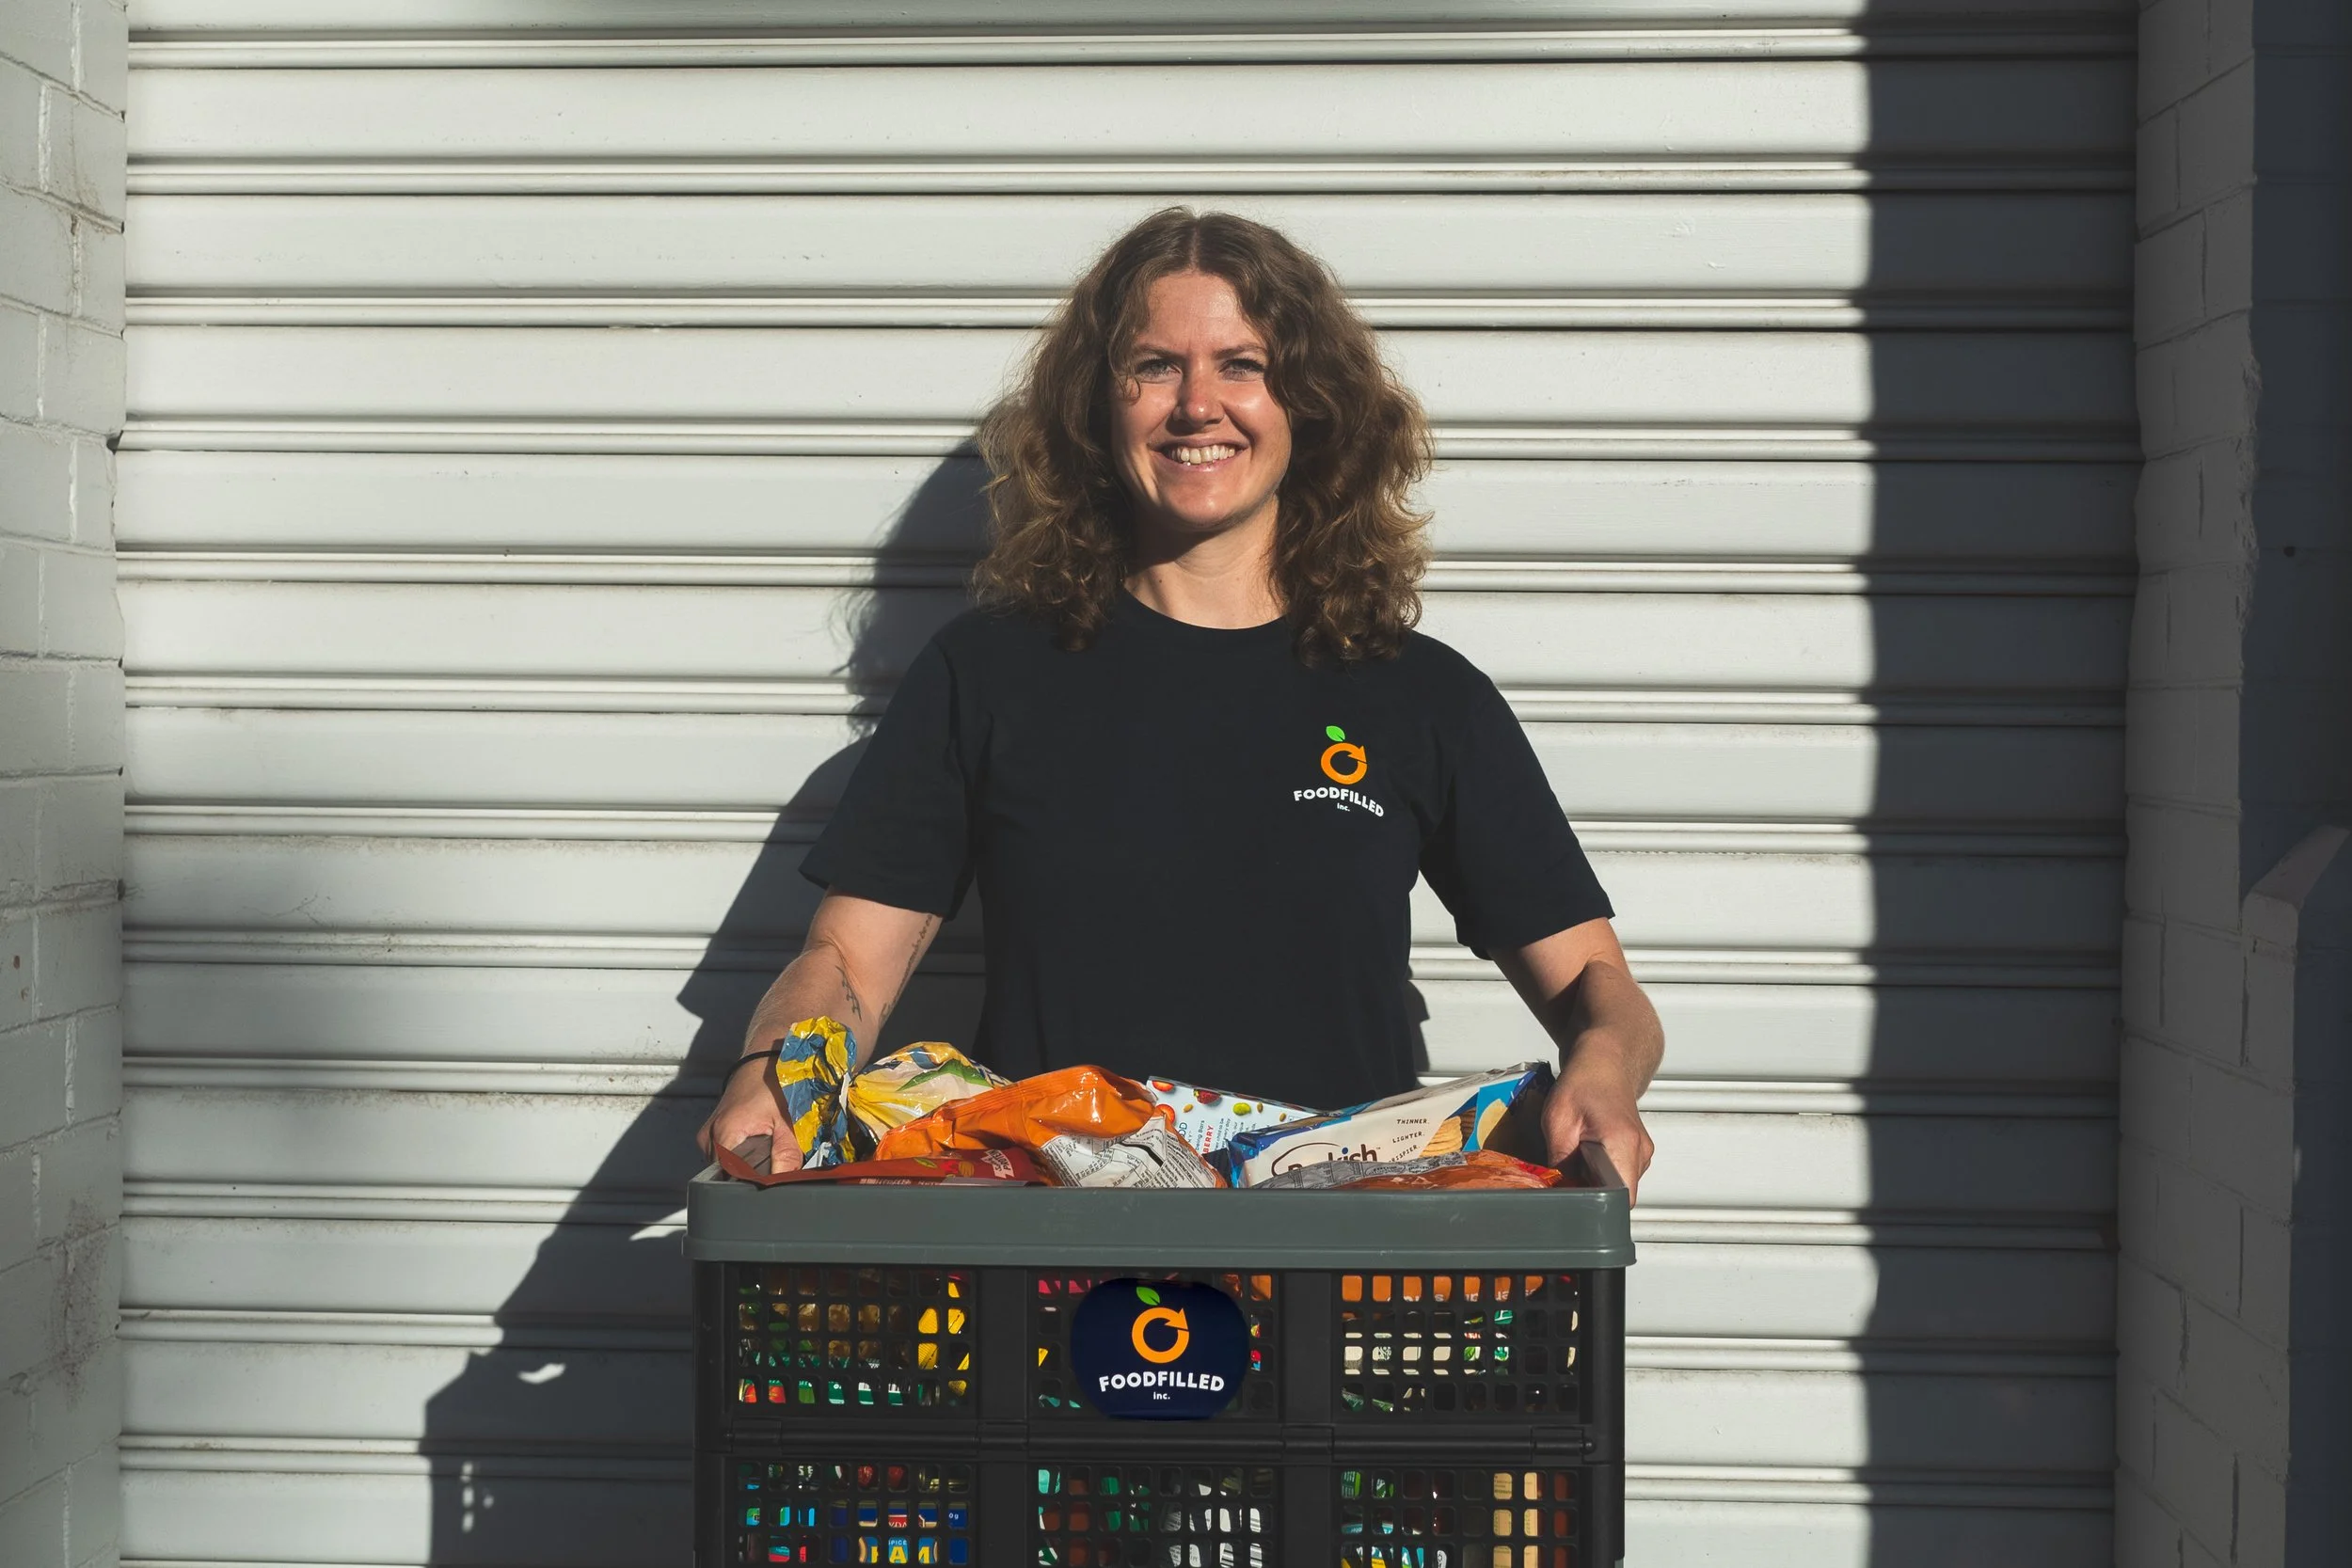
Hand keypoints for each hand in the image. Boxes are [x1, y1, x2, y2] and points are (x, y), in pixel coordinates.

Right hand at [697, 1056, 803, 1173]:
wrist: (763, 1060)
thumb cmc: (775, 1084)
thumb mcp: (788, 1122)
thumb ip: (788, 1155)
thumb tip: (784, 1182)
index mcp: (725, 1133)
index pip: (731, 1178)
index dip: (753, 1181)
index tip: (769, 1175)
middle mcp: (709, 1137)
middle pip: (728, 1173)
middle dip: (751, 1172)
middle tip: (771, 1155)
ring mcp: (707, 1135)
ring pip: (725, 1165)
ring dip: (744, 1162)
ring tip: (763, 1144)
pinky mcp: (710, 1133)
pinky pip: (723, 1153)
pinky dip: (739, 1152)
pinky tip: (753, 1141)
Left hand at [1542, 1043, 1653, 1204]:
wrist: (1605, 1061)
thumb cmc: (1584, 1082)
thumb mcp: (1559, 1121)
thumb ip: (1559, 1162)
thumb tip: (1556, 1191)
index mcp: (1623, 1144)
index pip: (1619, 1199)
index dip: (1595, 1207)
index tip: (1573, 1202)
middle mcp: (1640, 1153)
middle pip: (1617, 1196)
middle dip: (1589, 1194)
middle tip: (1565, 1179)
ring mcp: (1640, 1154)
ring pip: (1616, 1187)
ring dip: (1593, 1182)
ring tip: (1573, 1161)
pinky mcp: (1635, 1153)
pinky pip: (1617, 1176)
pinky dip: (1598, 1173)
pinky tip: (1583, 1155)